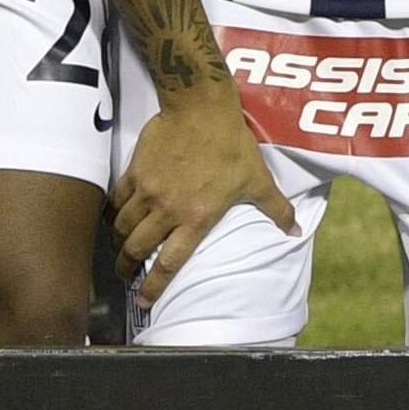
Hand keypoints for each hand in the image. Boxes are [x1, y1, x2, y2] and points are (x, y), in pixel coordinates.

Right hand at [114, 81, 294, 303]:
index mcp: (197, 218)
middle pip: (137, 249)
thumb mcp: (258, 179)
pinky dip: (112, 213)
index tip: (143, 301)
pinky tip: (113, 218)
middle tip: (125, 276)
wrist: (200, 108)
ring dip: (117, 243)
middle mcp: (168, 209)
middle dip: (127, 268)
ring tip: (118, 250)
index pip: (169, 262)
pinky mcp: (135, 171)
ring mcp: (148, 191)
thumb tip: (296, 231)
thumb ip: (275, 208)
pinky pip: (117, 200)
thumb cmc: (232, 145)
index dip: (154, 286)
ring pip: (122, 227)